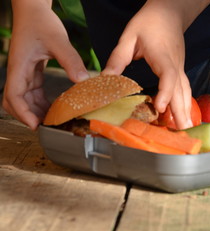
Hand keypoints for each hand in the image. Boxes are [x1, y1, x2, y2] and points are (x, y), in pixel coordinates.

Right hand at [2, 0, 88, 129]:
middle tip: (47, 127)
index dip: (22, 113)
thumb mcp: (58, 40)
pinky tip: (54, 106)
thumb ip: (70, 60)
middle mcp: (19, 72)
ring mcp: (24, 72)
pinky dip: (41, 101)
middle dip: (27, 116)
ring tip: (53, 120)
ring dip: (35, 110)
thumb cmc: (41, 22)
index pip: (14, 96)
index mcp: (19, 66)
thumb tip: (83, 81)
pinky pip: (33, 91)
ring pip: (25, 98)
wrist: (34, 10)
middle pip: (15, 102)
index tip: (35, 125)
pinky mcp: (31, 71)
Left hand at [103, 0, 209, 129]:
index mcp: (162, 56)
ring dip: (185, 110)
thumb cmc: (149, 22)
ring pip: (185, 91)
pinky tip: (182, 114)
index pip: (168, 76)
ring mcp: (180, 67)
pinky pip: (184, 88)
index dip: (166, 92)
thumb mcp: (129, 36)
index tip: (161, 107)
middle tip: (183, 131)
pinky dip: (184, 102)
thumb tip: (105, 79)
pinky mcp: (179, 69)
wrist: (170, 12)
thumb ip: (118, 58)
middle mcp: (175, 64)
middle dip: (181, 111)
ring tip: (186, 128)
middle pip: (181, 90)